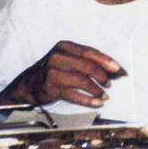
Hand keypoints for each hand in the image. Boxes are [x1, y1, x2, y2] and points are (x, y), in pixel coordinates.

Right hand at [0, 40, 125, 107]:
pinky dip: (88, 100)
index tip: (118, 69)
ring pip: (82, 81)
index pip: (89, 52)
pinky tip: (97, 102)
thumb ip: (89, 62)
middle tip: (110, 84)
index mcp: (64, 46)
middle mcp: (57, 57)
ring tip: (104, 95)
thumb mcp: (69, 60)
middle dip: (102, 76)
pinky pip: (74, 94)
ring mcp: (52, 72)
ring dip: (97, 89)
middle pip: (87, 66)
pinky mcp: (50, 87)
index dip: (106, 60)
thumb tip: (117, 70)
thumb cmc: (54, 70)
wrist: (29, 84)